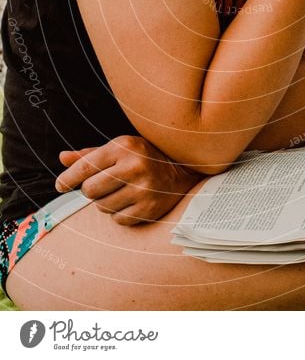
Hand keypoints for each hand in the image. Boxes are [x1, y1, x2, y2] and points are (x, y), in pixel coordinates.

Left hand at [55, 135, 201, 225]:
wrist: (183, 170)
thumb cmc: (144, 156)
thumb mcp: (119, 148)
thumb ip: (90, 155)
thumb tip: (62, 158)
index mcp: (123, 147)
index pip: (85, 167)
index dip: (67, 179)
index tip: (59, 186)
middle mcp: (133, 166)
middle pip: (90, 190)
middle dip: (90, 190)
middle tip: (100, 186)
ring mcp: (143, 189)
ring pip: (102, 207)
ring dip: (105, 203)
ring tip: (120, 192)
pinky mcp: (149, 208)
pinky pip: (118, 219)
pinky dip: (119, 214)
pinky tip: (131, 201)